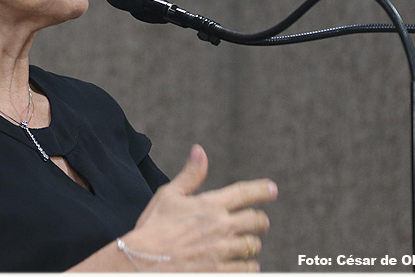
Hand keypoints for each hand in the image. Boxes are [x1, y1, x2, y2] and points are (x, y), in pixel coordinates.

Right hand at [123, 144, 276, 271]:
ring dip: (251, 243)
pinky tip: (244, 264)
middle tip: (259, 221)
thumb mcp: (168, 195)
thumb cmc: (153, 227)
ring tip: (247, 244)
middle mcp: (221, 227)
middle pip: (256, 221)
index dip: (261, 190)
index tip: (272, 189)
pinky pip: (246, 269)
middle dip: (260, 220)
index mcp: (210, 205)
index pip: (244, 193)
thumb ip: (190, 174)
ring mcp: (222, 251)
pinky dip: (248, 266)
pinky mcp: (220, 271)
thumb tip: (199, 150)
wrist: (142, 261)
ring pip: (253, 245)